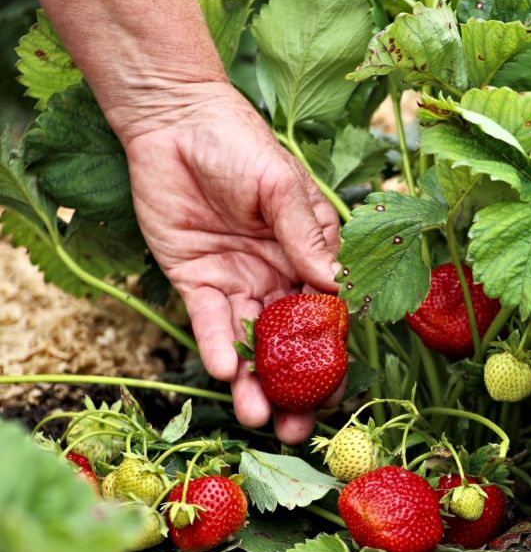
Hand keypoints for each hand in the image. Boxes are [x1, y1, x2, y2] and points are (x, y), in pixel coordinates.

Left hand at [119, 81, 341, 443]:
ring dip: (255, 383)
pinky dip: (219, 347)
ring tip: (258, 418)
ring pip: (252, 345)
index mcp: (313, 256)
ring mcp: (239, 283)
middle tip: (297, 430)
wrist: (172, 121)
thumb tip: (335, 287)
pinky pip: (211, 324)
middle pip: (292, 344)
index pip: (331, 316)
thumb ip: (305, 236)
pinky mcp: (197, 283)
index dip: (334, 357)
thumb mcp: (281, 186)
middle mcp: (280, 277)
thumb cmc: (238, 143)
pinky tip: (225, 372)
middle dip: (296, 390)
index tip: (337, 394)